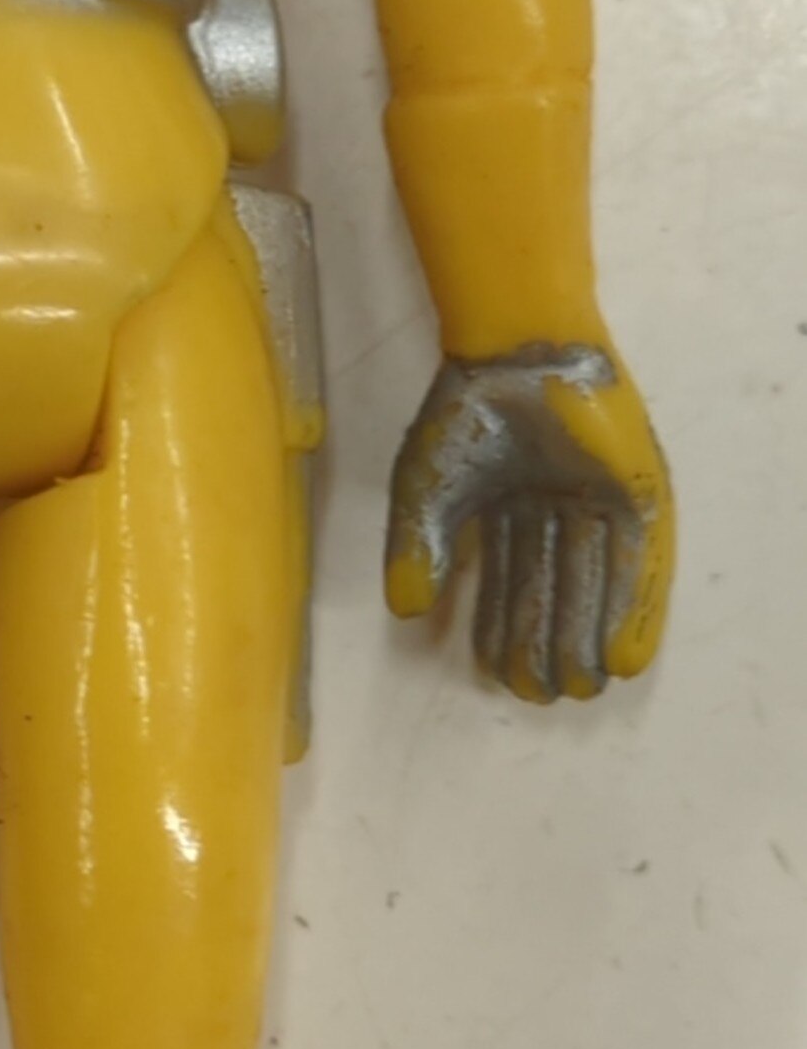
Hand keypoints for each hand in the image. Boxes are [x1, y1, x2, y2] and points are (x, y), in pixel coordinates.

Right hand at [384, 344, 673, 703]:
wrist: (515, 354)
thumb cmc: (466, 413)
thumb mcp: (424, 493)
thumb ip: (417, 550)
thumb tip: (406, 612)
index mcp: (508, 515)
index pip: (510, 589)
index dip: (506, 638)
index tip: (503, 682)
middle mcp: (557, 513)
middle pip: (555, 593)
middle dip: (548, 647)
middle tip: (544, 694)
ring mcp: (600, 502)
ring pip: (596, 585)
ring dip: (589, 638)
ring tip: (581, 687)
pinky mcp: (637, 490)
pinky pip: (641, 561)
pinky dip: (634, 609)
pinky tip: (626, 654)